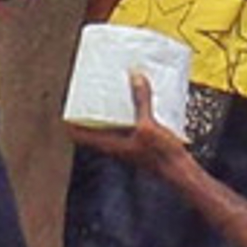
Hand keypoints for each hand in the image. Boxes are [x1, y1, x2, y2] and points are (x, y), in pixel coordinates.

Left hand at [71, 72, 190, 181]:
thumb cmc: (161, 156)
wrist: (180, 170)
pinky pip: (129, 121)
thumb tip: (134, 76)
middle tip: (89, 89)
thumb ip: (141, 101)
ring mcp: (128, 142)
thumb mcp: (148, 126)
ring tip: (112, 88)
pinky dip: (129, 109)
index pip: (79, 134)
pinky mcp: (141, 139)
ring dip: (111, 107)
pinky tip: (138, 97)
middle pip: (94, 125)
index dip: (69, 121)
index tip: (66, 104)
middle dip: (91, 108)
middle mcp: (116, 144)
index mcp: (110, 144)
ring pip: (112, 122)